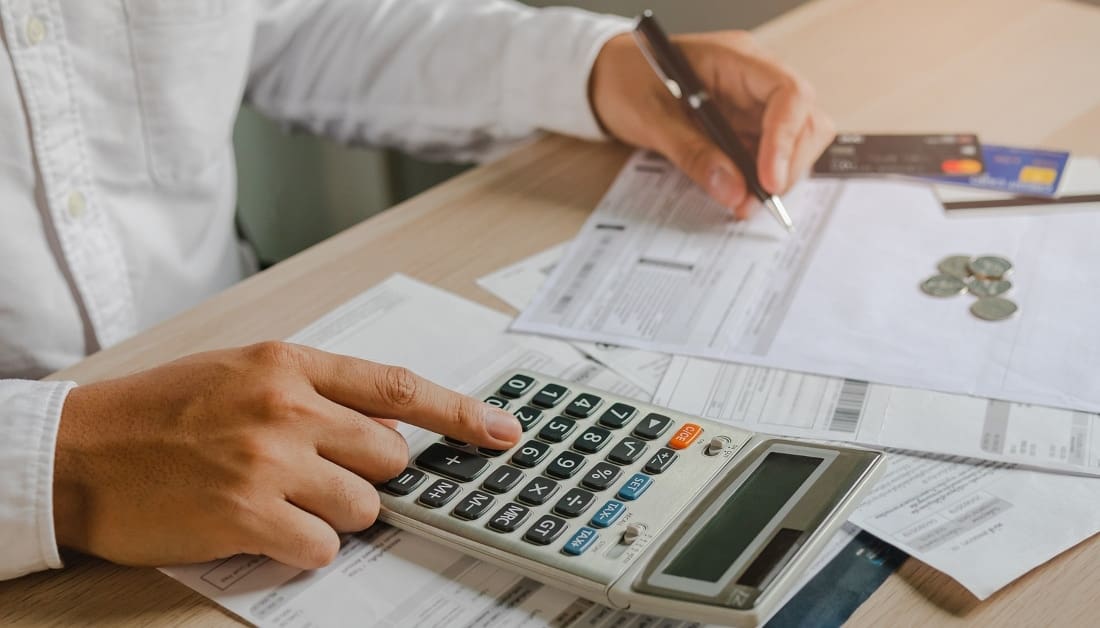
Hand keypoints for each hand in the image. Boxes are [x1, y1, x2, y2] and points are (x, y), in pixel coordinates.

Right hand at [52, 342, 520, 568]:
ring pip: (363, 507)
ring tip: (278, 499)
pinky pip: (323, 547)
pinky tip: (261, 528)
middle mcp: (288, 407)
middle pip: (390, 457)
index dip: (461, 414)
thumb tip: (384, 432)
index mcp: (290, 364)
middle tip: (320, 474)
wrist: (78, 451)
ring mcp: (269, 462)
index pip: (399, 388)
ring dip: (334, 515)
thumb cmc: (161, 411)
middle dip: (369, 476)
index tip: (505, 431)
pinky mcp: (248, 516)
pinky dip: (304, 548)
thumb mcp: (242, 372)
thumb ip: (316, 392)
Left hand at [590, 30, 834, 218]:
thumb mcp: (651, 119)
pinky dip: (760, 178)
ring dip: (777, 175)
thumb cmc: (626, 82)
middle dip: (790, 163)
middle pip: (805, 118)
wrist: (607, 78)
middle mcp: (754, 77)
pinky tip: (739, 195)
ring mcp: (753, 102)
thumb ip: (693, 153)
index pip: (788, 92)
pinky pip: (769, 153)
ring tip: (744, 202)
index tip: (768, 180)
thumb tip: (733, 191)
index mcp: (735, 59)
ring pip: (795, 140)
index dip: (786, 138)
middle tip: (758, 199)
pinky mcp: (745, 125)